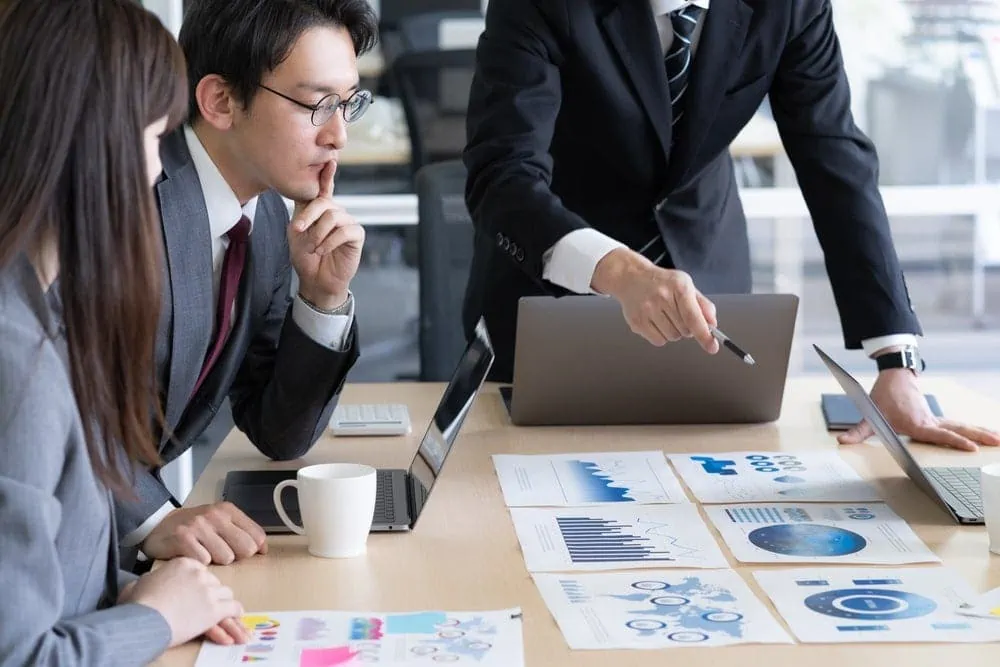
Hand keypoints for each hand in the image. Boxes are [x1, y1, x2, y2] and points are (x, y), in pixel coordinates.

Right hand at [128, 557, 247, 647]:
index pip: (199, 570)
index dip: (198, 583)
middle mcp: (199, 574)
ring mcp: (208, 591)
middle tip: (208, 604)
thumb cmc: (137, 605)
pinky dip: (235, 612)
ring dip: (223, 602)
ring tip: (222, 610)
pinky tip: (235, 616)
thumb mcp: (139, 584)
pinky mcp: (214, 609)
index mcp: (183, 563)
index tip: (196, 592)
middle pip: (213, 581)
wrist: (143, 620)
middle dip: (211, 593)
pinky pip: (233, 607)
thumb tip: (147, 582)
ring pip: (225, 593)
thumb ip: (149, 580)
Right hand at [141, 502, 267, 564]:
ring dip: (216, 562)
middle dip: (235, 557)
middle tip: (219, 553)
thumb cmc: (194, 527)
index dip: (253, 550)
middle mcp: (215, 515)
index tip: (241, 552)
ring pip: (226, 558)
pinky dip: (199, 564)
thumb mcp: (220, 522)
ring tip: (203, 553)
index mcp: (228, 510)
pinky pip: (204, 561)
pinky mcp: (183, 538)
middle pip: (246, 549)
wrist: (157, 525)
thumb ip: (243, 532)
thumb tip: (263, 549)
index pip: (257, 536)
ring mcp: (199, 525)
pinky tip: (192, 556)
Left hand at [288, 161, 364, 309]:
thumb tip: (305, 194)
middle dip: (308, 217)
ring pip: (332, 216)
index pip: (324, 188)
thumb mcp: (296, 231)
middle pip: (323, 202)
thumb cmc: (305, 256)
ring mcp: (347, 223)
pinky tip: (323, 250)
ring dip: (318, 234)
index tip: (330, 160)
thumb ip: (301, 211)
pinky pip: (344, 231)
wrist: (315, 280)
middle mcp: (335, 212)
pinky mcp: (356, 235)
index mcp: (320, 210)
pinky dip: (330, 242)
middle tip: (297, 230)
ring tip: (313, 247)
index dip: (327, 174)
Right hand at [591, 248, 719, 352]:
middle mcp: (662, 297)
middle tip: (678, 314)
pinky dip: (661, 336)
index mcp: (679, 287)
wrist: (631, 277)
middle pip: (685, 330)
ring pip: (672, 337)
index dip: (704, 335)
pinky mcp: (637, 321)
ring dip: (674, 332)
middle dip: (687, 328)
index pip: (693, 317)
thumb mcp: (686, 285)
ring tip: (665, 316)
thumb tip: (712, 324)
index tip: (712, 347)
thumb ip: (702, 304)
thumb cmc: (662, 282)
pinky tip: (656, 322)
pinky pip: (658, 341)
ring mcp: (647, 310)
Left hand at [838, 368, 999, 450]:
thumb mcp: (867, 416)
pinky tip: (985, 436)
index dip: (953, 441)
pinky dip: (973, 431)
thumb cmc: (882, 398)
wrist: (894, 377)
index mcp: (916, 424)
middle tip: (997, 442)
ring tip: (998, 440)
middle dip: (978, 436)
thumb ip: (856, 431)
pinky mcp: (936, 419)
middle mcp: (929, 421)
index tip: (970, 448)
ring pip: (962, 426)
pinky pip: (958, 426)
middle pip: (958, 429)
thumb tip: (842, 442)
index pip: (938, 434)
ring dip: (981, 433)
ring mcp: (935, 419)